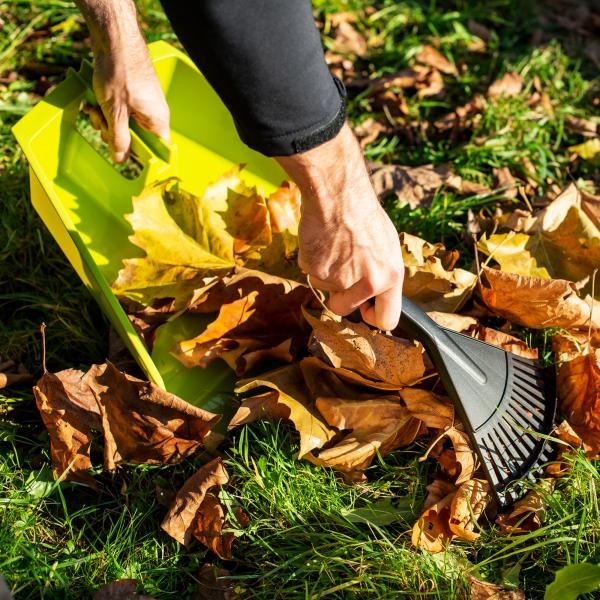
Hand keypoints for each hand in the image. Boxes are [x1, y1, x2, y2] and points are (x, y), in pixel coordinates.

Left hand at [76, 0, 169, 162]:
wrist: (114, 40)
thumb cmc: (120, 73)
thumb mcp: (115, 112)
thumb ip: (119, 139)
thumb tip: (120, 159)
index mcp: (158, 122)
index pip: (156, 151)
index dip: (140, 156)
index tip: (125, 158)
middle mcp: (154, 115)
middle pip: (136, 138)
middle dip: (115, 134)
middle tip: (102, 124)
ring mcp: (143, 104)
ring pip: (125, 124)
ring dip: (107, 120)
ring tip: (95, 109)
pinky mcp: (132, 95)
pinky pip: (121, 111)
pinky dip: (107, 109)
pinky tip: (95, 102)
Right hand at [276, 123, 403, 330]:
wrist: (338, 192)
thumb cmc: (362, 213)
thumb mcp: (386, 246)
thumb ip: (382, 274)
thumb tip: (377, 295)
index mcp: (391, 276)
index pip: (387, 319)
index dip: (372, 318)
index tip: (364, 310)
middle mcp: (369, 282)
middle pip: (345, 310)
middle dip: (339, 295)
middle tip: (340, 268)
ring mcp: (341, 279)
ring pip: (325, 290)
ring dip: (325, 273)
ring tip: (333, 246)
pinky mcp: (318, 270)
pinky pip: (311, 274)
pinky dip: (313, 261)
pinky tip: (321, 241)